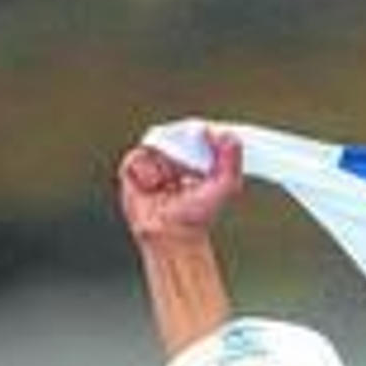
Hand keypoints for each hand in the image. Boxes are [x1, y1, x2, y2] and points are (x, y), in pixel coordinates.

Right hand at [116, 127, 241, 244]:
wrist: (172, 234)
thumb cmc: (197, 216)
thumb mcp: (226, 185)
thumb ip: (231, 159)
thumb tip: (225, 135)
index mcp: (194, 158)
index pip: (195, 132)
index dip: (199, 132)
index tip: (207, 136)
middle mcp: (173, 158)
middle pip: (173, 133)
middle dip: (181, 145)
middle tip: (189, 163)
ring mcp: (153, 163)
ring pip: (154, 144)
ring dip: (164, 162)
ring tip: (169, 181)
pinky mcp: (133, 170)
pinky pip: (137, 157)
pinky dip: (146, 170)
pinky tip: (154, 185)